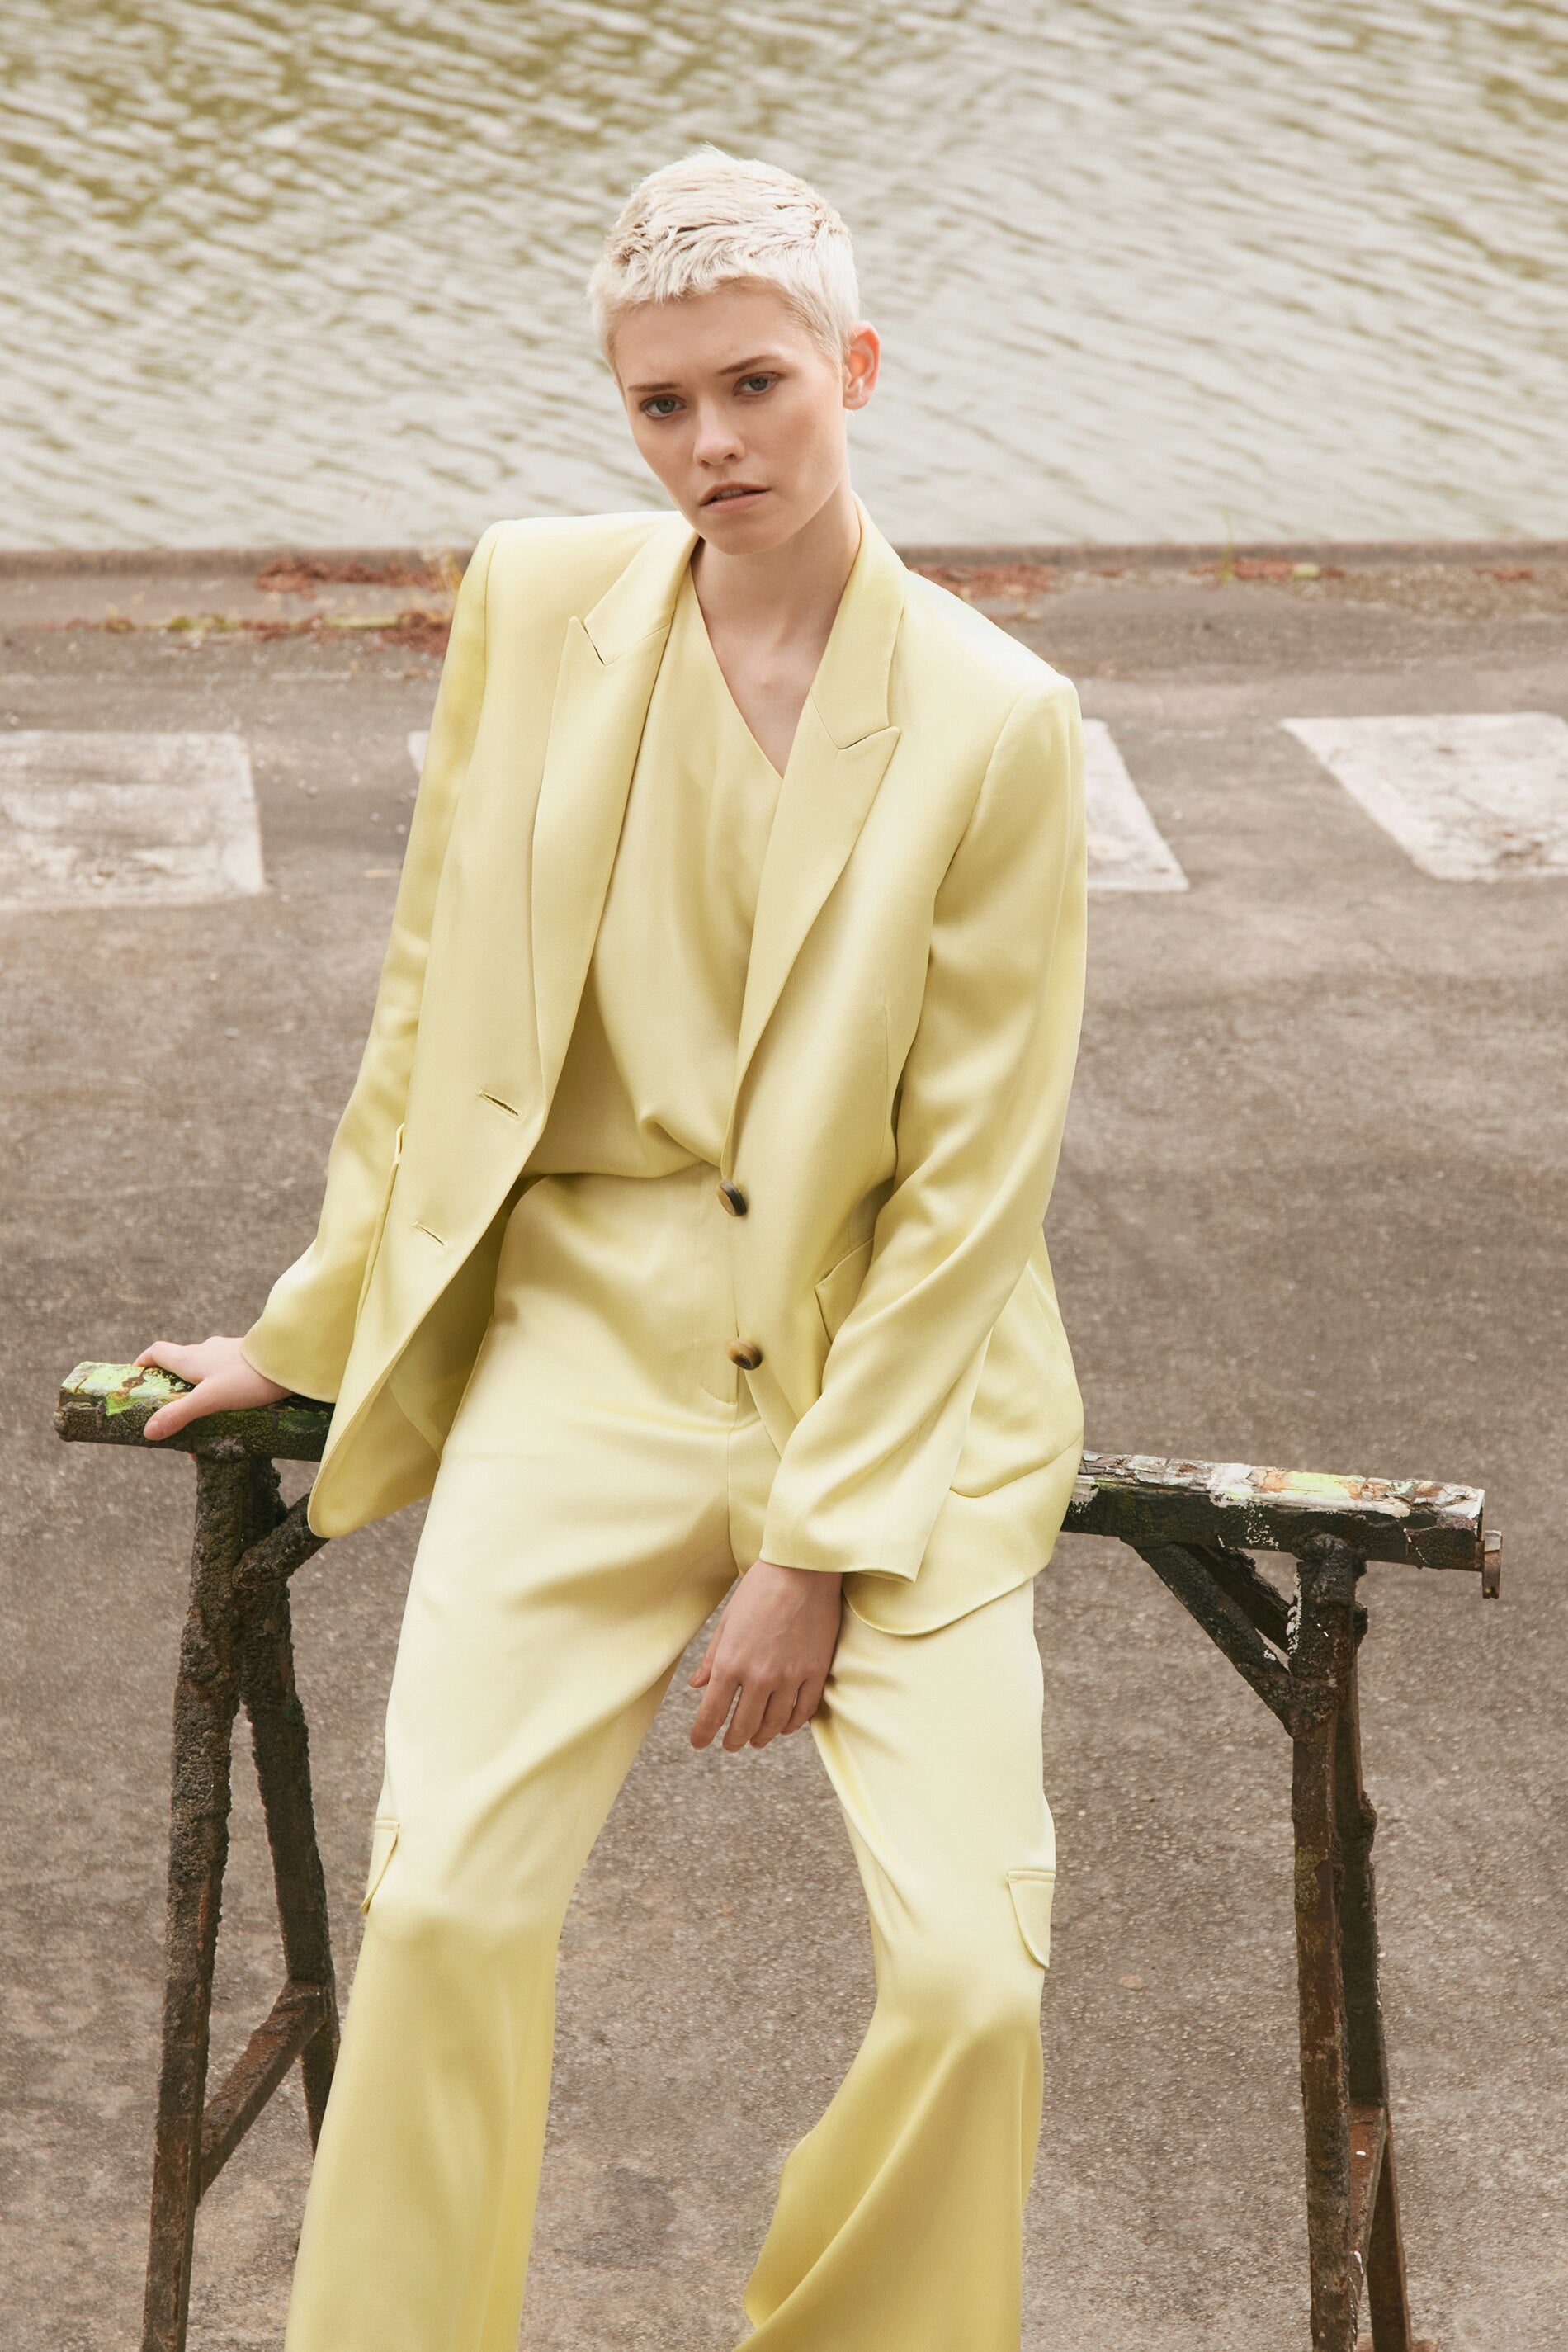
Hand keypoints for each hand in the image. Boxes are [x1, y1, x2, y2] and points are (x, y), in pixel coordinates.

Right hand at [134, 1336, 290, 1442]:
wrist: (292, 1359)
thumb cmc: (249, 1377)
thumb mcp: (210, 1399)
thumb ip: (180, 1414)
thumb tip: (148, 1431)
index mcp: (191, 1357)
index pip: (157, 1352)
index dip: (143, 1364)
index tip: (137, 1380)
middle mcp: (207, 1351)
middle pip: (180, 1366)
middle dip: (173, 1390)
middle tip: (172, 1416)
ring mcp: (229, 1354)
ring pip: (205, 1373)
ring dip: (198, 1394)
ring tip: (204, 1423)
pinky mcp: (248, 1361)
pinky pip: (226, 1377)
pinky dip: (220, 1392)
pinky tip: (232, 1412)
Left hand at [689, 1560, 842, 1751]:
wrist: (803, 1569)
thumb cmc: (760, 1589)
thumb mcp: (728, 1621)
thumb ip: (712, 1657)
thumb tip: (697, 1685)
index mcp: (730, 1662)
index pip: (712, 1713)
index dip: (703, 1734)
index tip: (699, 1743)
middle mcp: (759, 1676)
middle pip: (743, 1725)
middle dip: (733, 1740)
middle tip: (730, 1745)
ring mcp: (790, 1676)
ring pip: (774, 1724)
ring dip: (762, 1736)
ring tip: (756, 1740)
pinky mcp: (815, 1672)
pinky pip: (803, 1711)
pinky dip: (792, 1724)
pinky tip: (785, 1726)